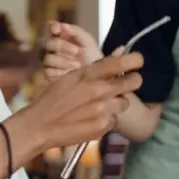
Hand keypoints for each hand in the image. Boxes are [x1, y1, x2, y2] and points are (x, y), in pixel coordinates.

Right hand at [8, 52, 142, 158]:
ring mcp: (102, 110)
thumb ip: (97, 67)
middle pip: (134, 82)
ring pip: (125, 102)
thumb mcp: (71, 77)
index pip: (121, 63)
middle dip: (133, 81)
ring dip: (116, 102)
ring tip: (100, 104)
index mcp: (89, 75)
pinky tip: (92, 118)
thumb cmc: (54, 98)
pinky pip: (114, 119)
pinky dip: (107, 118)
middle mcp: (98, 91)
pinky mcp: (102, 127)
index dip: (135, 60)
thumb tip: (121, 52)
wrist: (39, 126)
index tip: (138, 60)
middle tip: (125, 83)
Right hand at [43, 21, 102, 79]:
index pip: (51, 28)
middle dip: (62, 46)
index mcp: (62, 36)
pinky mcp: (50, 74)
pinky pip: (48, 71)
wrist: (97, 74)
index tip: (57, 29)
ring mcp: (50, 61)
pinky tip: (70, 73)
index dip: (52, 27)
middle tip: (77, 51)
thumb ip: (76, 31)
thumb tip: (62, 25)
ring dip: (64, 61)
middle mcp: (53, 47)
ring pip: (48, 58)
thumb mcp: (88, 41)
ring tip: (78, 65)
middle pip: (48, 43)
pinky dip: (60, 71)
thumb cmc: (91, 55)